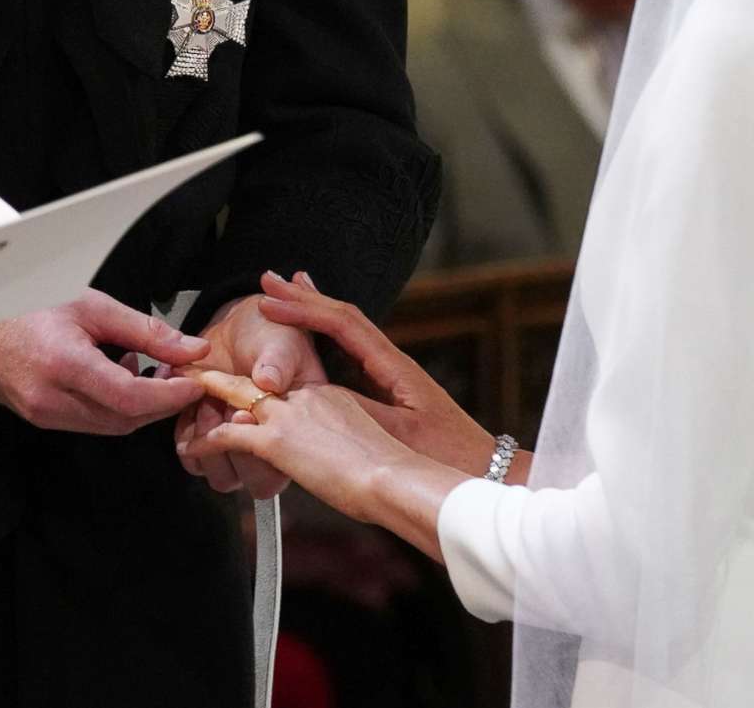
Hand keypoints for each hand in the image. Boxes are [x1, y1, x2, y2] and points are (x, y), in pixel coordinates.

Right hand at [0, 292, 210, 433]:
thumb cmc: (31, 300)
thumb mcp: (93, 305)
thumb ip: (146, 332)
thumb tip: (193, 350)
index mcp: (64, 365)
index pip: (131, 398)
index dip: (170, 395)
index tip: (196, 381)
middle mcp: (51, 400)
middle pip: (124, 419)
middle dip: (160, 403)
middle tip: (181, 375)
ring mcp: (41, 414)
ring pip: (108, 425)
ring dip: (138, 407)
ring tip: (150, 370)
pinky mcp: (36, 418)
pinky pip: (88, 421)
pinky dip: (113, 406)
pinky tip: (118, 376)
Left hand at [174, 290, 328, 498]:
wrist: (245, 326)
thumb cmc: (274, 335)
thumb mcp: (284, 342)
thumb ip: (279, 361)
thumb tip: (269, 380)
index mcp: (302, 432)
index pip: (285, 468)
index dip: (262, 453)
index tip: (242, 414)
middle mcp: (273, 449)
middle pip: (256, 483)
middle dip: (233, 449)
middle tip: (220, 406)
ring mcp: (240, 449)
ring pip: (222, 477)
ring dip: (209, 445)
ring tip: (206, 402)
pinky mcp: (210, 438)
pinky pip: (195, 460)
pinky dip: (188, 434)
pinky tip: (192, 403)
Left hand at [178, 381, 431, 530]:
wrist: (391, 476)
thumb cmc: (389, 470)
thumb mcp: (360, 440)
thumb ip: (335, 435)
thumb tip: (325, 451)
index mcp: (326, 394)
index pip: (283, 391)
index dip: (259, 395)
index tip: (244, 406)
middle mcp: (304, 398)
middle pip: (253, 392)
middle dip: (225, 394)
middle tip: (203, 398)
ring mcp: (287, 416)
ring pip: (235, 408)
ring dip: (213, 418)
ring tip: (199, 427)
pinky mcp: (273, 441)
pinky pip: (226, 436)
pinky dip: (206, 442)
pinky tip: (194, 447)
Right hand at [252, 272, 499, 477]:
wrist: (484, 472)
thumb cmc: (447, 456)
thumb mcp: (397, 435)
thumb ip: (356, 410)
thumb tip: (314, 393)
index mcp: (394, 366)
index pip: (343, 323)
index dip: (304, 310)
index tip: (271, 301)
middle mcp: (393, 362)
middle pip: (343, 317)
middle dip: (304, 298)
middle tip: (268, 282)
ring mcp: (393, 374)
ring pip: (348, 331)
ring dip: (314, 312)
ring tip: (286, 296)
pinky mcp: (392, 390)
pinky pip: (351, 352)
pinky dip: (326, 335)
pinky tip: (312, 338)